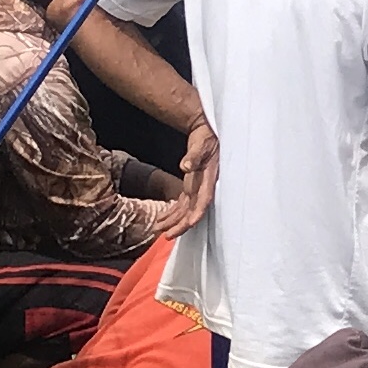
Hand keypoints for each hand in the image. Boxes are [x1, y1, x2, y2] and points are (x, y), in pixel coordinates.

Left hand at [167, 120, 220, 235]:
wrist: (209, 131)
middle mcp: (204, 186)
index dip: (196, 214)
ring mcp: (198, 187)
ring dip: (173, 220)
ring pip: (185, 209)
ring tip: (158, 229)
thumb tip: (186, 166)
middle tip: (166, 235)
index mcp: (209, 179)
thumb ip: (194, 155)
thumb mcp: (201, 144)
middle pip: (193, 210)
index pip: (203, 201)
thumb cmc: (207, 137)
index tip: (188, 224)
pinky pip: (182, 203)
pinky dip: (172, 211)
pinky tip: (162, 218)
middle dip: (180, 224)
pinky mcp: (192, 185)